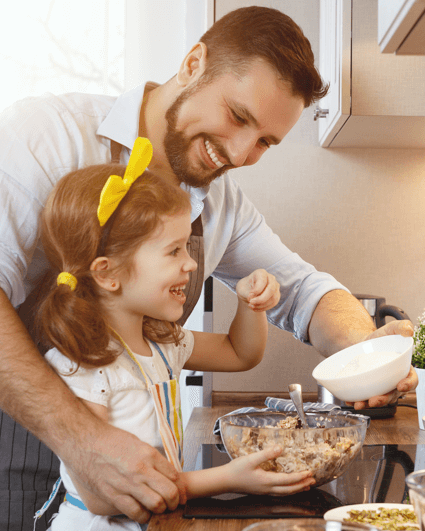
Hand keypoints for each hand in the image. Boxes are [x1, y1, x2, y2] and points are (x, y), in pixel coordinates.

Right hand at [63, 422, 185, 522]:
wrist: (85, 441)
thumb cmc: (110, 440)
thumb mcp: (138, 443)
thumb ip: (152, 459)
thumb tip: (165, 473)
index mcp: (149, 454)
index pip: (175, 476)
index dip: (181, 488)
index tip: (181, 494)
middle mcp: (141, 470)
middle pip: (170, 493)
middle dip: (175, 501)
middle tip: (173, 503)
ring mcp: (128, 484)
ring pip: (156, 505)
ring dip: (161, 510)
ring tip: (159, 508)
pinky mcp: (114, 495)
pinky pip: (136, 512)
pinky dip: (143, 516)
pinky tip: (143, 512)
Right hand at [225, 445, 315, 495]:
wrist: (225, 480)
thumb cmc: (236, 470)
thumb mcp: (251, 459)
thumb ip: (266, 454)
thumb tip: (280, 448)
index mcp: (267, 481)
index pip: (288, 480)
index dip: (300, 476)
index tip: (310, 472)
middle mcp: (268, 489)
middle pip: (289, 490)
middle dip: (302, 485)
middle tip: (313, 480)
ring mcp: (265, 491)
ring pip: (285, 493)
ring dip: (297, 489)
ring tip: (306, 485)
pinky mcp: (262, 491)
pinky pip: (279, 493)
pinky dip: (288, 490)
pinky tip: (288, 487)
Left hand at [236, 269, 279, 311]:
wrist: (248, 292)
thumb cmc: (245, 288)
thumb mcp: (241, 289)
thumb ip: (247, 293)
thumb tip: (253, 298)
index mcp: (261, 273)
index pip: (262, 281)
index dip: (256, 290)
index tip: (249, 296)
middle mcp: (270, 278)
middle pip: (271, 289)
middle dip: (261, 299)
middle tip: (251, 303)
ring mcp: (275, 287)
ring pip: (273, 298)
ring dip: (261, 305)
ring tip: (251, 306)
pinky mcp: (276, 295)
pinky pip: (273, 303)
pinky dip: (264, 307)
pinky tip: (255, 308)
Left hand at [347, 319, 415, 409]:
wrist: (361, 342)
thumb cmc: (380, 338)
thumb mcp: (391, 329)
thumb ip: (401, 327)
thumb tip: (409, 331)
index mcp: (403, 369)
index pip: (412, 380)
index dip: (408, 384)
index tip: (401, 386)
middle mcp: (393, 380)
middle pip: (393, 394)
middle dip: (385, 399)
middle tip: (375, 399)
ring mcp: (379, 386)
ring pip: (379, 399)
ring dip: (370, 404)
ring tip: (360, 403)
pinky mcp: (367, 387)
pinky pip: (363, 397)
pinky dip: (357, 400)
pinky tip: (350, 400)